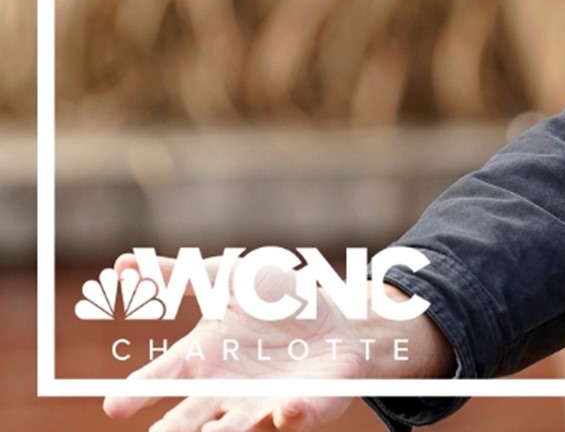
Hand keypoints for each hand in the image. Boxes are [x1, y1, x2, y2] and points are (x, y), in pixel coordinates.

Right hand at [102, 253, 450, 430]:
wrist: (335, 317)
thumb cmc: (272, 299)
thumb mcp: (228, 277)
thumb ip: (180, 275)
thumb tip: (122, 264)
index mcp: (199, 359)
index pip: (161, 378)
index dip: (138, 393)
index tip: (114, 405)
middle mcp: (222, 390)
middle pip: (190, 414)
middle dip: (173, 427)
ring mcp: (260, 403)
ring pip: (237, 425)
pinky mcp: (302, 407)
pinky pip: (296, 414)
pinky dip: (292, 414)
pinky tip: (286, 408)